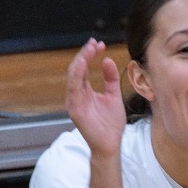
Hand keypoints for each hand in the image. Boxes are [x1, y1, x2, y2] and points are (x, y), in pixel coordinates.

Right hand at [66, 39, 126, 164]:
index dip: (90, 55)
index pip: (85, 69)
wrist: (110, 144)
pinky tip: (82, 65)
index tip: (99, 44)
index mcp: (85, 91)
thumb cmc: (110, 123)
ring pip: (73, 76)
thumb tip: (108, 60)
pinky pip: (73, 89)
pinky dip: (77, 75)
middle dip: (85, 54)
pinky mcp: (74, 109)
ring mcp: (74, 101)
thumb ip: (111, 80)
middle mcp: (77, 94)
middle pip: (78, 69)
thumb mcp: (114, 96)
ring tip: (90, 49)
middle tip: (94, 43)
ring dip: (81, 61)